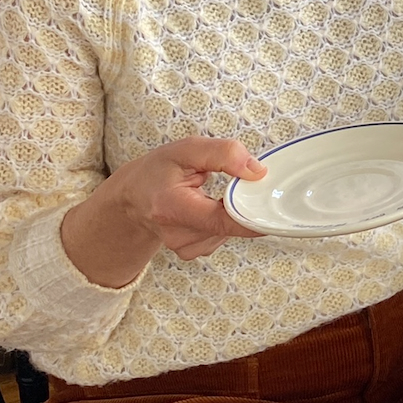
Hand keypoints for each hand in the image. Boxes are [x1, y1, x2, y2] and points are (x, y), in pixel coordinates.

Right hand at [61, 138, 266, 288]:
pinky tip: (206, 208)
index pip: (221, 219)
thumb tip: (257, 172)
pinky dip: (222, 220)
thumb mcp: (186, 149)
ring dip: (229, 211)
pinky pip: (222, 235)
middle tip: (233, 182)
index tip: (269, 202)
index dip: (251, 214)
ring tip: (208, 194)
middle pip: (230, 225)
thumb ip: (223, 154)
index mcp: (171, 207)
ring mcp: (184, 247)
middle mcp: (177, 234)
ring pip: (229, 230)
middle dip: (241, 203)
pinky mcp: (192, 252)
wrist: (132, 198)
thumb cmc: (157, 171)